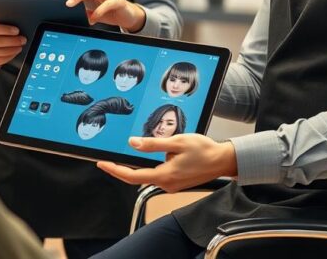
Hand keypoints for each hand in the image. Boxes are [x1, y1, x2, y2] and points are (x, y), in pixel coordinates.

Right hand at [0, 20, 26, 68]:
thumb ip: (3, 23)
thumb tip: (18, 23)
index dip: (6, 30)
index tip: (17, 31)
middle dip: (12, 41)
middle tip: (23, 39)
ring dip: (12, 49)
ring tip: (20, 46)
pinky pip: (0, 60)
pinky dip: (10, 56)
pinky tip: (15, 52)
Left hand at [60, 0, 145, 32]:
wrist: (128, 16)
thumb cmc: (108, 12)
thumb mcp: (92, 13)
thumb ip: (82, 12)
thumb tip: (66, 15)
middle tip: (62, 1)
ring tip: (71, 5)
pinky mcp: (118, 1)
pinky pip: (107, 4)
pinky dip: (99, 11)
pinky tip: (93, 18)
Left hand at [96, 134, 237, 192]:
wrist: (223, 160)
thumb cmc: (204, 150)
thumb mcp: (176, 142)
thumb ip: (153, 144)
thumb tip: (133, 143)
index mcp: (165, 175)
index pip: (132, 176)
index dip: (115, 170)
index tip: (102, 164)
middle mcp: (167, 184)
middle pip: (137, 178)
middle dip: (121, 169)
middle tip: (106, 160)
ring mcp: (172, 185)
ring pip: (149, 174)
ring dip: (140, 165)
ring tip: (139, 154)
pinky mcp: (176, 183)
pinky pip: (159, 174)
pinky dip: (153, 165)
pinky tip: (160, 154)